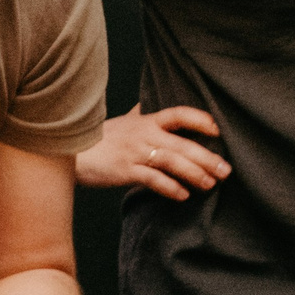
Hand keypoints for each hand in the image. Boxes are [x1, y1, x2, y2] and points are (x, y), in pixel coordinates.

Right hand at [73, 105, 227, 199]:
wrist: (68, 151)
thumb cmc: (97, 137)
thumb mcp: (122, 120)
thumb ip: (139, 112)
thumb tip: (149, 99)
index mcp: (146, 121)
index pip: (179, 114)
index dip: (200, 120)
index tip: (217, 130)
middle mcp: (143, 135)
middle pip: (182, 143)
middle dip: (207, 157)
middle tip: (227, 170)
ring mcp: (134, 153)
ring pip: (171, 162)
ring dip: (194, 174)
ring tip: (210, 184)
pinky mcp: (124, 171)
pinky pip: (152, 179)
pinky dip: (170, 188)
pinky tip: (183, 195)